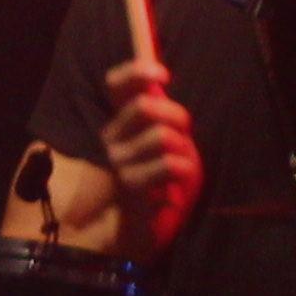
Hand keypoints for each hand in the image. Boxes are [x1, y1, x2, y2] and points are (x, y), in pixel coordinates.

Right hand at [102, 57, 204, 254]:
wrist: (139, 223)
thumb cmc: (157, 174)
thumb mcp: (159, 139)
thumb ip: (160, 115)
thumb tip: (167, 82)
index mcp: (119, 121)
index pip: (116, 85)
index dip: (137, 71)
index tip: (164, 75)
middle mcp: (111, 137)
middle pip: (144, 105)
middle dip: (176, 115)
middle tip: (185, 133)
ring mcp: (118, 160)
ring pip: (162, 136)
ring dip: (184, 151)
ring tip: (181, 166)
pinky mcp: (130, 183)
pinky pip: (169, 165)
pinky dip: (183, 172)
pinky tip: (175, 187)